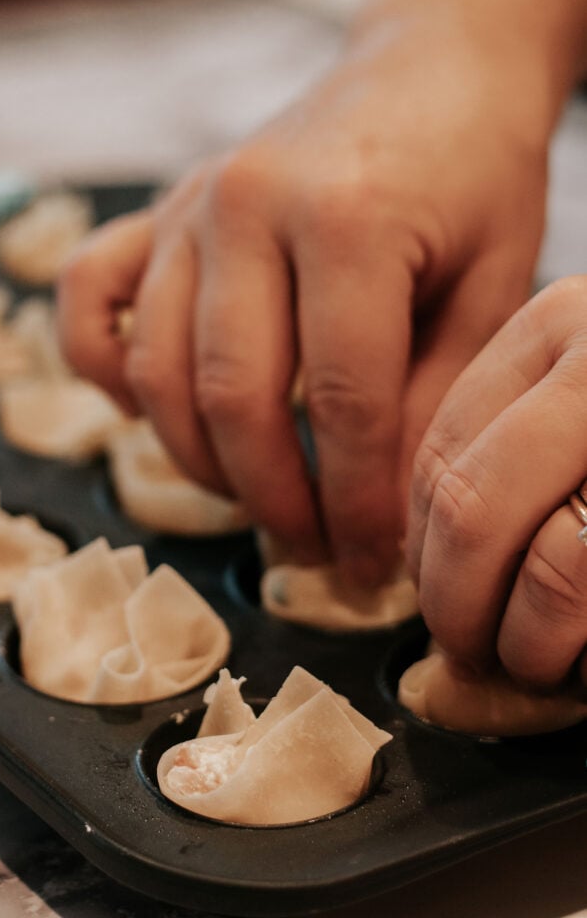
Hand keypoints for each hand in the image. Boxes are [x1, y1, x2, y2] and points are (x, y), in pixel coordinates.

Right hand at [59, 16, 547, 584]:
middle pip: (235, 396)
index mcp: (349, 218)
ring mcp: (189, 207)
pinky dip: (103, 368)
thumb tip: (381, 512)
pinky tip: (151, 409)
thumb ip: (434, 400)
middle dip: (276, 499)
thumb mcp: (493, 285)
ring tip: (259, 499)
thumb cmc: (477, 175)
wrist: (428, 70)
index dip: (356, 501)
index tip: (372, 561)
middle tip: (316, 551)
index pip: (344, 402)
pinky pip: (88, 301)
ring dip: (202, 462)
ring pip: (158, 372)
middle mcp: (248, 206)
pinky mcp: (158, 213)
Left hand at [407, 276, 586, 689]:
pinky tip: (568, 664)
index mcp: (558, 325)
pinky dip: (559, 646)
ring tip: (518, 660)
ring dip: (508, 636)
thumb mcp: (581, 398)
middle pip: (468, 503)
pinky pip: (576, 582)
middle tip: (462, 647)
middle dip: (451, 598)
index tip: (429, 586)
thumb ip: (512, 445)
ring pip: (531, 555)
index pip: (439, 443)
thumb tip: (422, 546)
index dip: (419, 537)